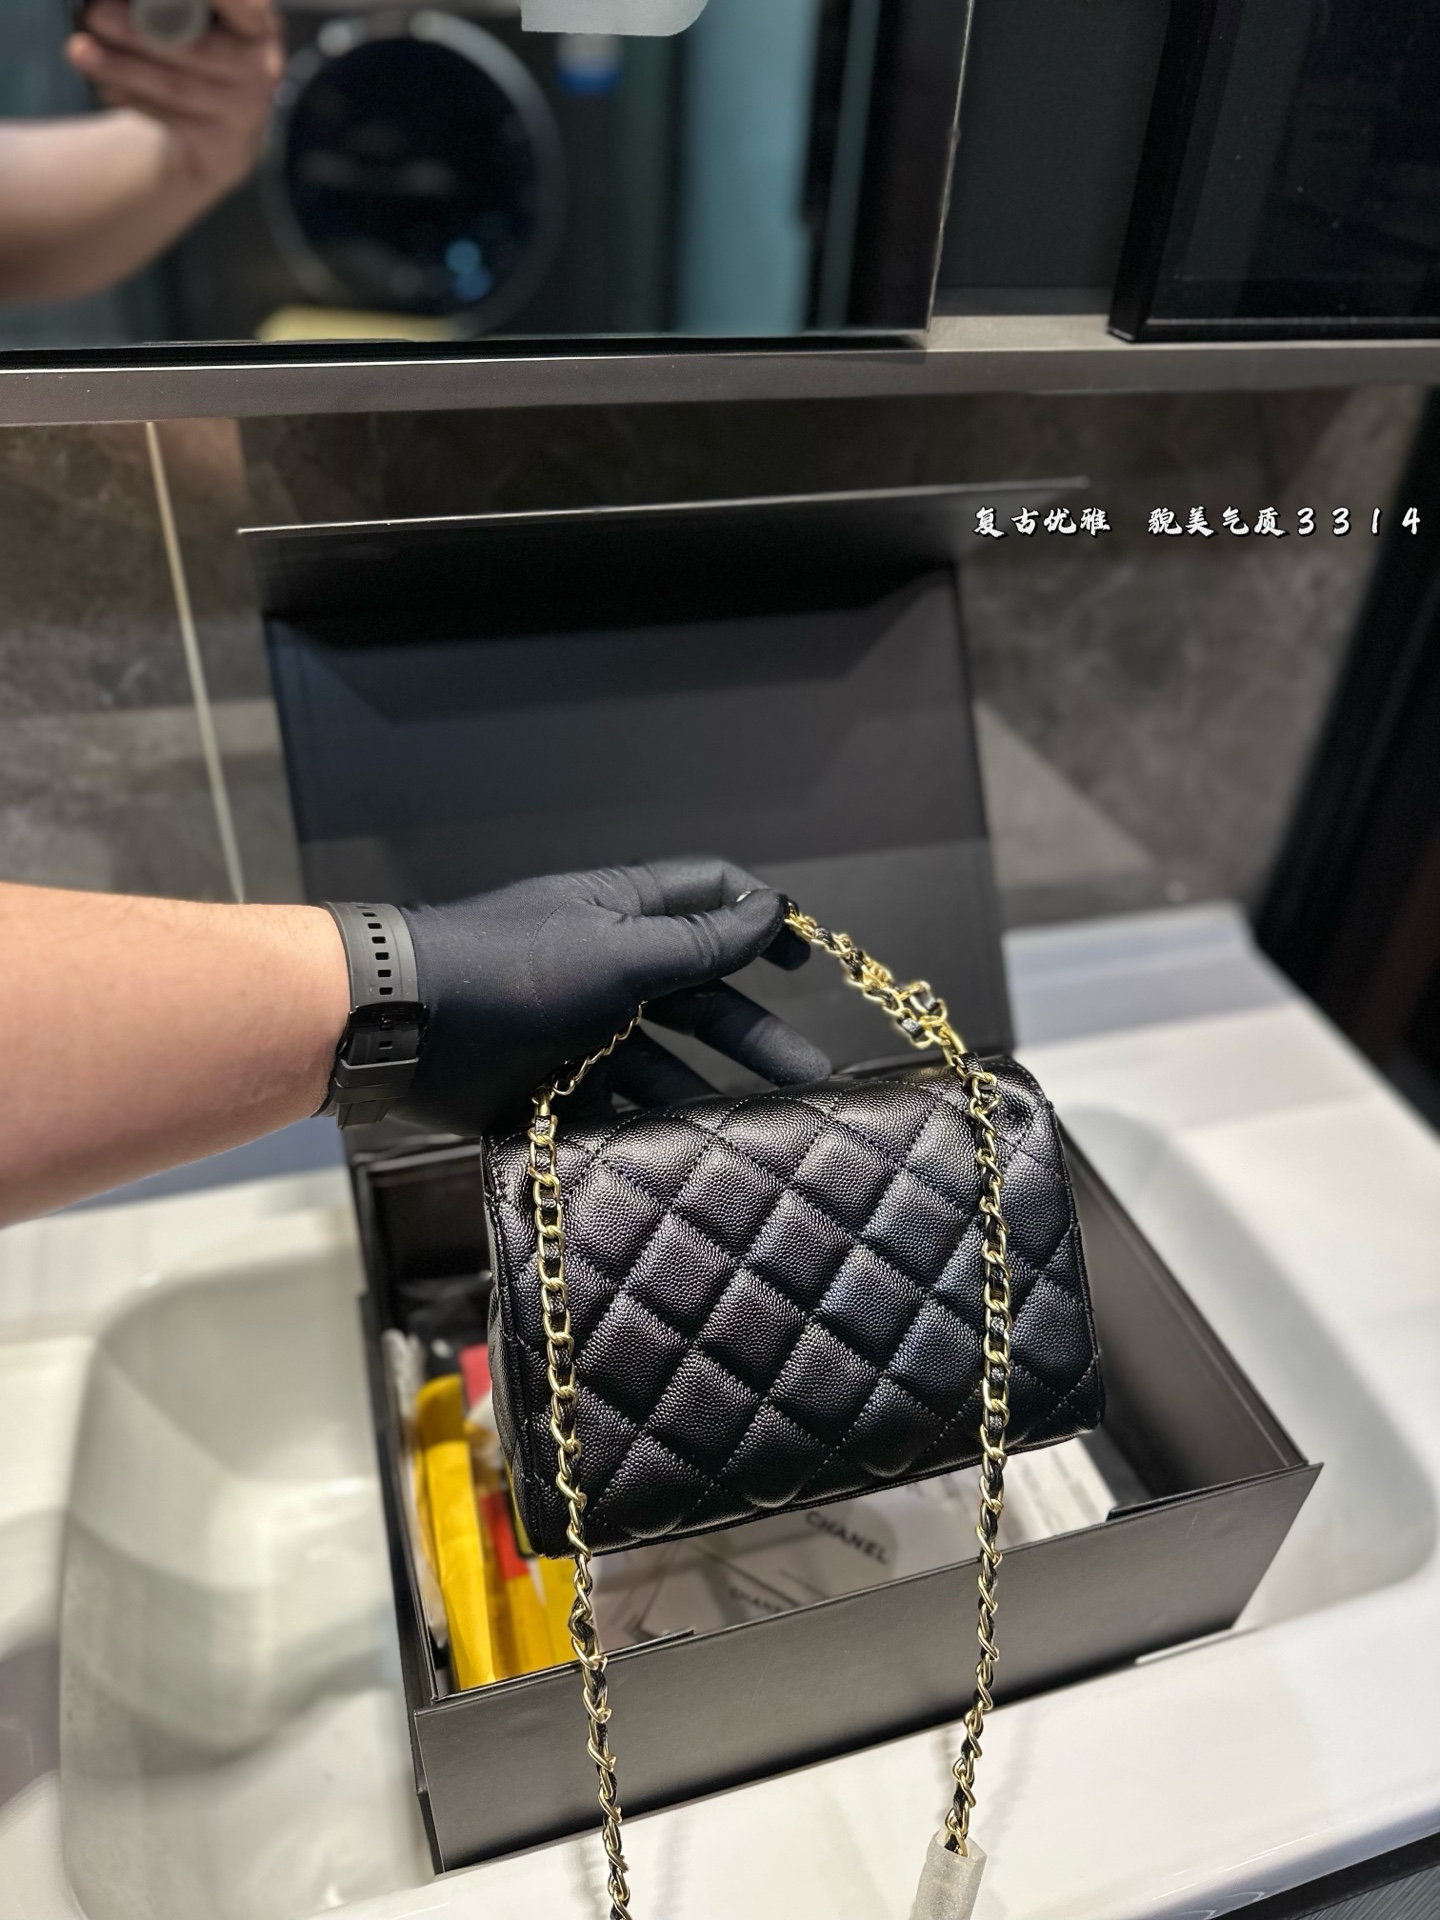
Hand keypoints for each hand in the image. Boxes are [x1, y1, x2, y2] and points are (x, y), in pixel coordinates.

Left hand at [67, 0, 283, 195]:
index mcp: (257, 21)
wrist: (221, 136)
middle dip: (140, 30)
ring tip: (81, 51)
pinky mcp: (225, 145)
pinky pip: (172, 119)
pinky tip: (108, 87)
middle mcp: (262, 63)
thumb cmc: (200, 58)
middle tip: (95, 13)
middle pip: (197, 46)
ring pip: (177, 86)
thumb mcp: (198, 24)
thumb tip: (109, 2)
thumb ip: (172, 9)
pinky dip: (135, 101)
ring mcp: (247, 109)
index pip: (241, 3)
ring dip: (124, 68)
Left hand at [397, 859, 829, 1133]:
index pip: (710, 899)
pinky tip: (692, 1157)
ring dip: (713, 1090)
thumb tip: (773, 910)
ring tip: (763, 1132)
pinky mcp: (556, 1085)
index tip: (808, 965)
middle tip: (810, 1080)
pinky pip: (619, 1107)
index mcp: (625, 914)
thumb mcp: (617, 954)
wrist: (401, 1029)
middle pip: (700, 995)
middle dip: (754, 1033)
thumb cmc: (513, 973)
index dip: (762, 924)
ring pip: (665, 1060)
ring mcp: (583, 1030)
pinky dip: (655, 1128)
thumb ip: (698, 943)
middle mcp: (610, 968)